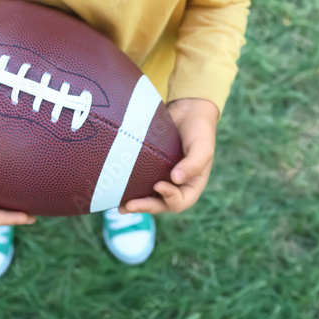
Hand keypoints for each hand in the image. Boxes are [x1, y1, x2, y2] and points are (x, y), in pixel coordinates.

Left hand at [118, 97, 217, 215]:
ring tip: (120, 206)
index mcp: (191, 186)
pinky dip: (129, 187)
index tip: (158, 185)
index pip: (181, 202)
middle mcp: (176, 186)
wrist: (187, 112)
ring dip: (135, 203)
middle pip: (160, 204)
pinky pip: (139, 182)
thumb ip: (193, 164)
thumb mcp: (202, 146)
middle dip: (145, 206)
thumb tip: (175, 180)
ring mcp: (162, 178)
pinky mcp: (149, 169)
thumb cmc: (199, 130)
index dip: (169, 198)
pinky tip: (116, 189)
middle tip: (129, 206)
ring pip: (148, 197)